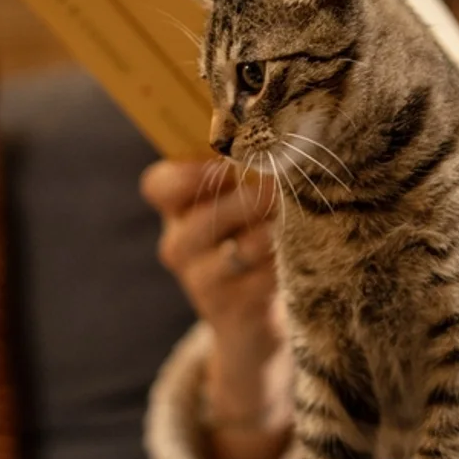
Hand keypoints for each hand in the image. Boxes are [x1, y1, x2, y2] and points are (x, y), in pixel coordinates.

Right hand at [144, 158, 282, 362]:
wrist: (255, 315)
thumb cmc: (251, 238)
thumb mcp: (239, 202)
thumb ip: (245, 171)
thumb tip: (276, 142)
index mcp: (176, 209)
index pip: (158, 186)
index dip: (185, 175)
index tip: (222, 164)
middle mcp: (179, 246)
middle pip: (202, 220)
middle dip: (247, 202)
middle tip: (280, 187)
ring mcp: (200, 282)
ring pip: (237, 252)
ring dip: (271, 234)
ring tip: (298, 219)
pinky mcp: (230, 312)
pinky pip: (261, 282)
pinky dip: (283, 265)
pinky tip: (300, 254)